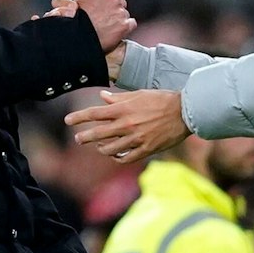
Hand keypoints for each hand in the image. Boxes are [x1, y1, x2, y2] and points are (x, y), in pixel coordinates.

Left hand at [65, 89, 188, 164]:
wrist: (185, 111)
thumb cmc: (162, 99)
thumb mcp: (139, 94)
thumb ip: (119, 98)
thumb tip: (102, 97)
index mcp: (124, 109)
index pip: (95, 113)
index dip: (79, 117)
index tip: (67, 120)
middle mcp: (127, 124)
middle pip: (98, 133)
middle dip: (84, 137)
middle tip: (78, 139)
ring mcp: (136, 138)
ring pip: (109, 149)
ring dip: (101, 148)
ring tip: (99, 146)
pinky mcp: (145, 149)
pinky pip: (125, 158)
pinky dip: (117, 157)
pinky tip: (115, 154)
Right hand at [71, 0, 135, 52]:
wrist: (80, 35)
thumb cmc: (79, 15)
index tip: (101, 6)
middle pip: (121, 2)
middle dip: (114, 8)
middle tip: (102, 17)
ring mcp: (121, 12)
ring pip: (125, 13)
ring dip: (118, 18)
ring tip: (106, 25)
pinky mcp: (125, 25)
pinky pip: (131, 23)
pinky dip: (126, 27)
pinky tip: (115, 30)